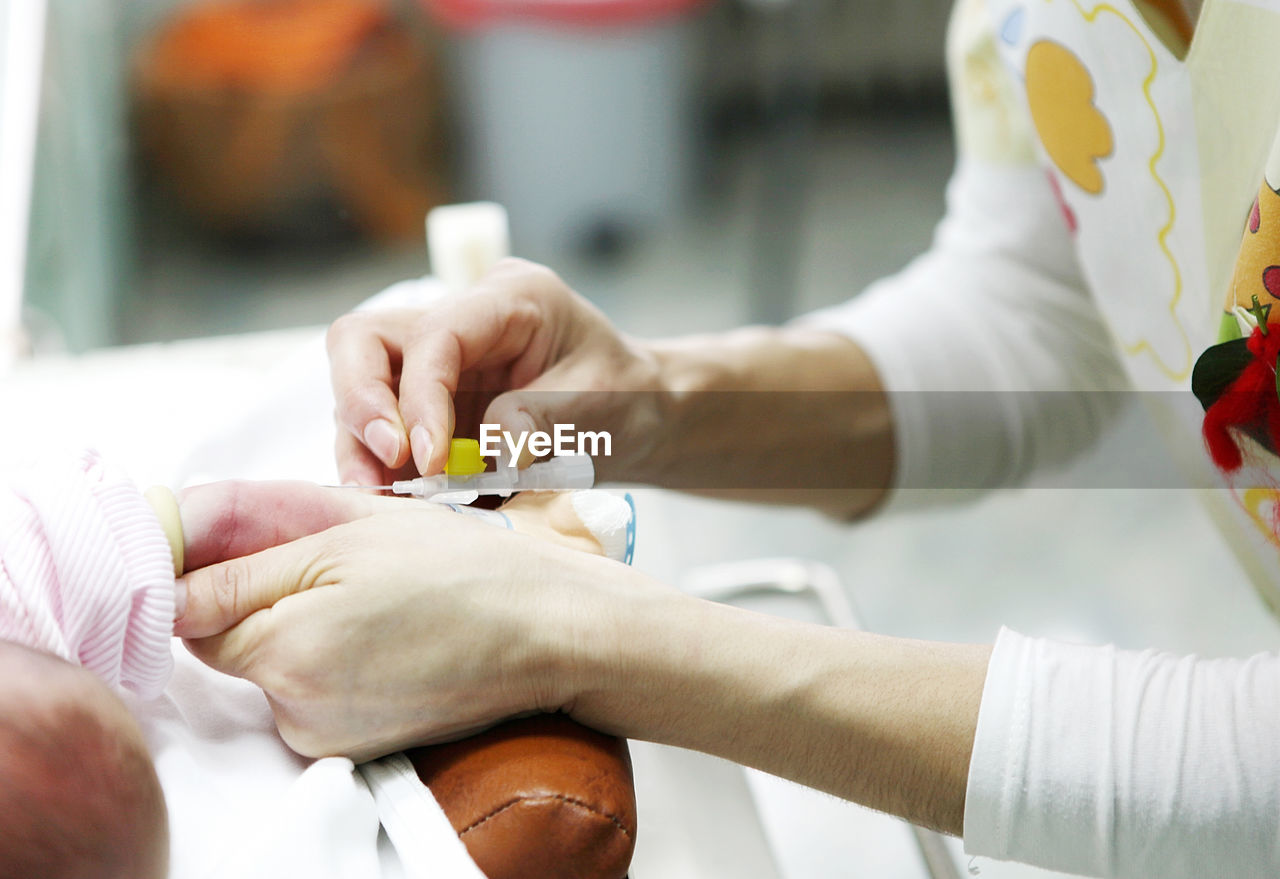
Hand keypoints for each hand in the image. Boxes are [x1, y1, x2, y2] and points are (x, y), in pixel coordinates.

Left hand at [173, 485, 640, 761]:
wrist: (546, 631)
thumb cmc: (459, 569)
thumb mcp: (348, 535)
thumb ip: (245, 559)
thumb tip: (169, 573)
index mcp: (284, 649)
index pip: (191, 614)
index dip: (218, 573)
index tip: (264, 549)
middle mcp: (295, 710)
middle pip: (232, 646)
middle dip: (267, 602)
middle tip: (340, 567)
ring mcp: (326, 737)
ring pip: (271, 672)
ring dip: (299, 633)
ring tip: (376, 602)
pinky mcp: (354, 749)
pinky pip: (308, 699)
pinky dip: (329, 667)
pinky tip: (386, 638)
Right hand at [326, 258, 663, 484]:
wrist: (638, 417)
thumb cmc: (629, 397)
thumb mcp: (605, 404)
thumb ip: (548, 419)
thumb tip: (495, 449)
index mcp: (509, 298)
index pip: (435, 334)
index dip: (420, 398)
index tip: (432, 461)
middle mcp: (459, 320)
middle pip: (364, 343)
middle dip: (361, 407)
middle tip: (379, 471)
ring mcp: (436, 364)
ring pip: (360, 391)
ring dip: (363, 450)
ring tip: (387, 501)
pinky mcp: (427, 407)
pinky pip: (380, 435)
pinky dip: (384, 471)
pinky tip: (403, 506)